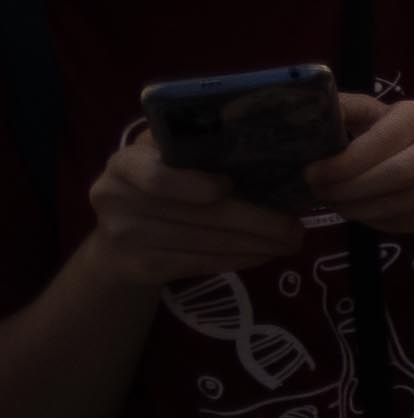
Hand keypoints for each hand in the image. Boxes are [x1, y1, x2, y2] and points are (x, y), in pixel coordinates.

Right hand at [77, 126, 304, 290]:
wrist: (113, 243)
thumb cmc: (154, 189)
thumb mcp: (162, 159)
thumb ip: (195, 149)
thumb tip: (273, 151)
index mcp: (126, 163)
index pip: (157, 175)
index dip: (195, 185)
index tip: (228, 186)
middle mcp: (118, 199)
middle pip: (198, 214)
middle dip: (257, 221)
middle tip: (296, 226)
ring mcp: (126, 237)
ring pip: (206, 243)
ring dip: (256, 244)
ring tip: (289, 242)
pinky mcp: (141, 268)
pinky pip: (200, 264)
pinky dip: (239, 259)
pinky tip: (263, 255)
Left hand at [307, 94, 413, 238]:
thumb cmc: (410, 143)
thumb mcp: (380, 120)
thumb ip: (347, 115)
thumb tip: (302, 113)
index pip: (381, 140)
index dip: (344, 161)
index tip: (311, 173)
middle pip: (395, 174)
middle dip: (350, 189)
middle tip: (322, 195)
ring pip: (403, 202)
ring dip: (362, 209)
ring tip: (339, 206)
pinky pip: (413, 221)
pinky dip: (381, 222)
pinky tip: (366, 215)